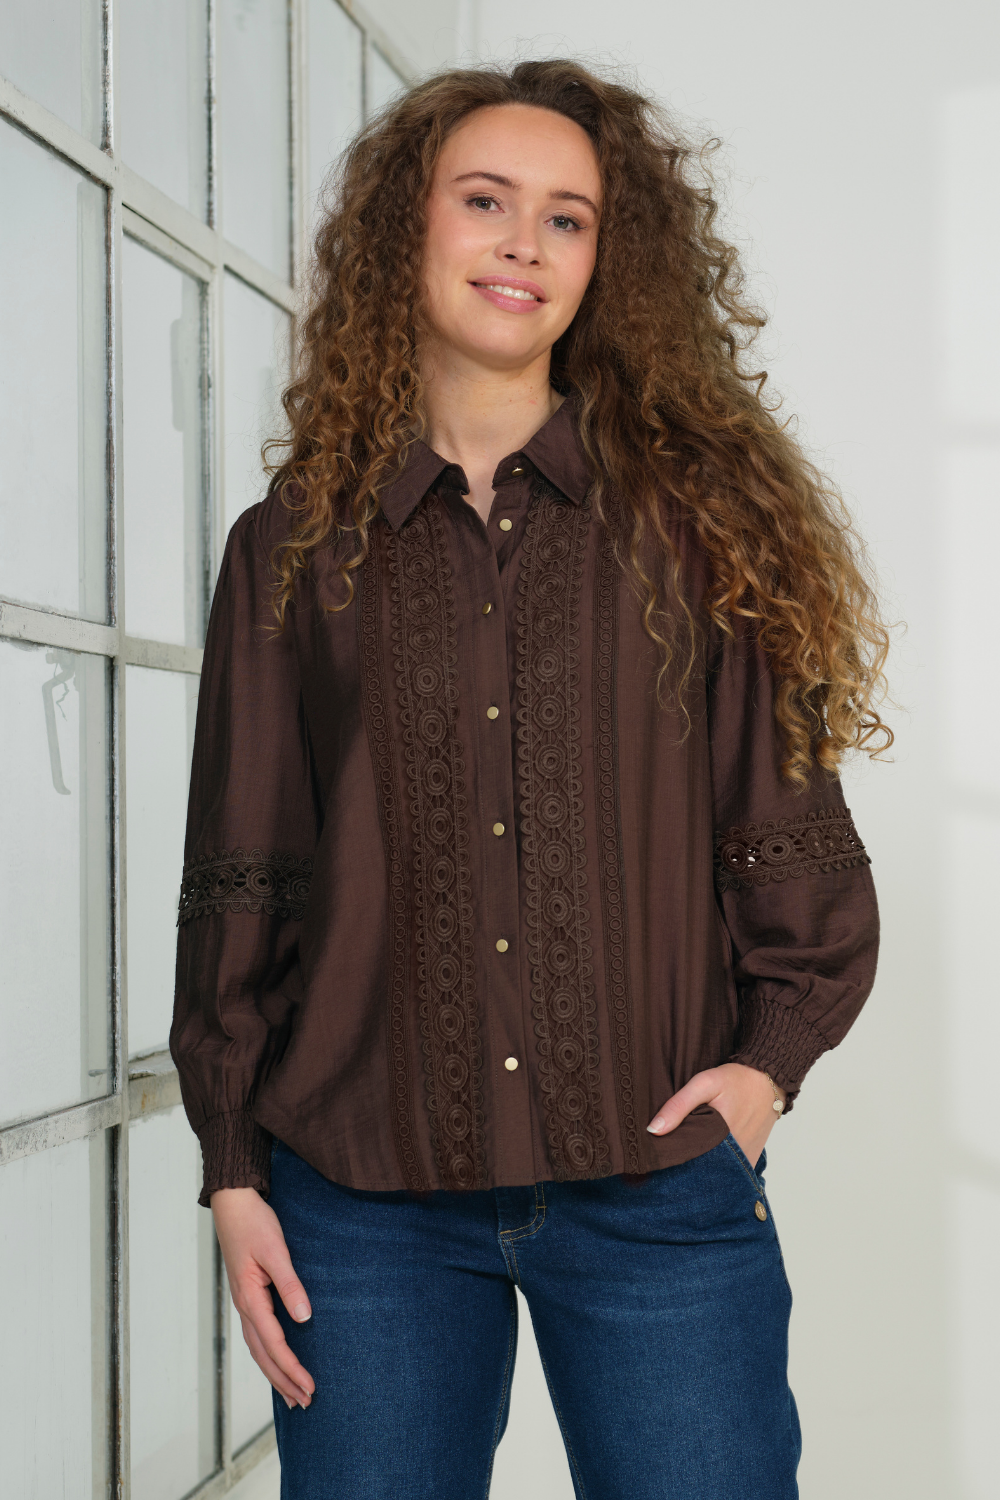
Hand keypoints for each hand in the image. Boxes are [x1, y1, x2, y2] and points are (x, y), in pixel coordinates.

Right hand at [211, 1187, 315, 1410]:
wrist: (233, 1203)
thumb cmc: (254, 1223)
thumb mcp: (276, 1251)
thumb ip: (290, 1284)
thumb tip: (304, 1317)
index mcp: (250, 1298)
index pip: (275, 1344)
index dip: (292, 1368)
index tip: (310, 1387)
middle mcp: (244, 1306)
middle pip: (263, 1354)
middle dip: (283, 1381)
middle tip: (305, 1403)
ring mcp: (243, 1301)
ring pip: (258, 1347)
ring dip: (275, 1372)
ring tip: (293, 1393)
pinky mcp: (247, 1294)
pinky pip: (257, 1334)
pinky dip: (268, 1353)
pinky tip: (277, 1359)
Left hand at [646, 1063, 785, 1169]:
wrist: (769, 1080)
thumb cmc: (736, 1080)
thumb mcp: (704, 1084)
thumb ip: (679, 1105)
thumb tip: (653, 1130)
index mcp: (719, 1139)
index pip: (687, 1161)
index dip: (671, 1159)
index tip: (659, 1156)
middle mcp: (735, 1156)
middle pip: (701, 1170)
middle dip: (685, 1166)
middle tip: (671, 1157)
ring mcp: (745, 1161)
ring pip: (716, 1172)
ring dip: (703, 1167)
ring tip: (689, 1156)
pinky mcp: (752, 1159)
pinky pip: (731, 1171)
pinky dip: (719, 1167)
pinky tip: (708, 1156)